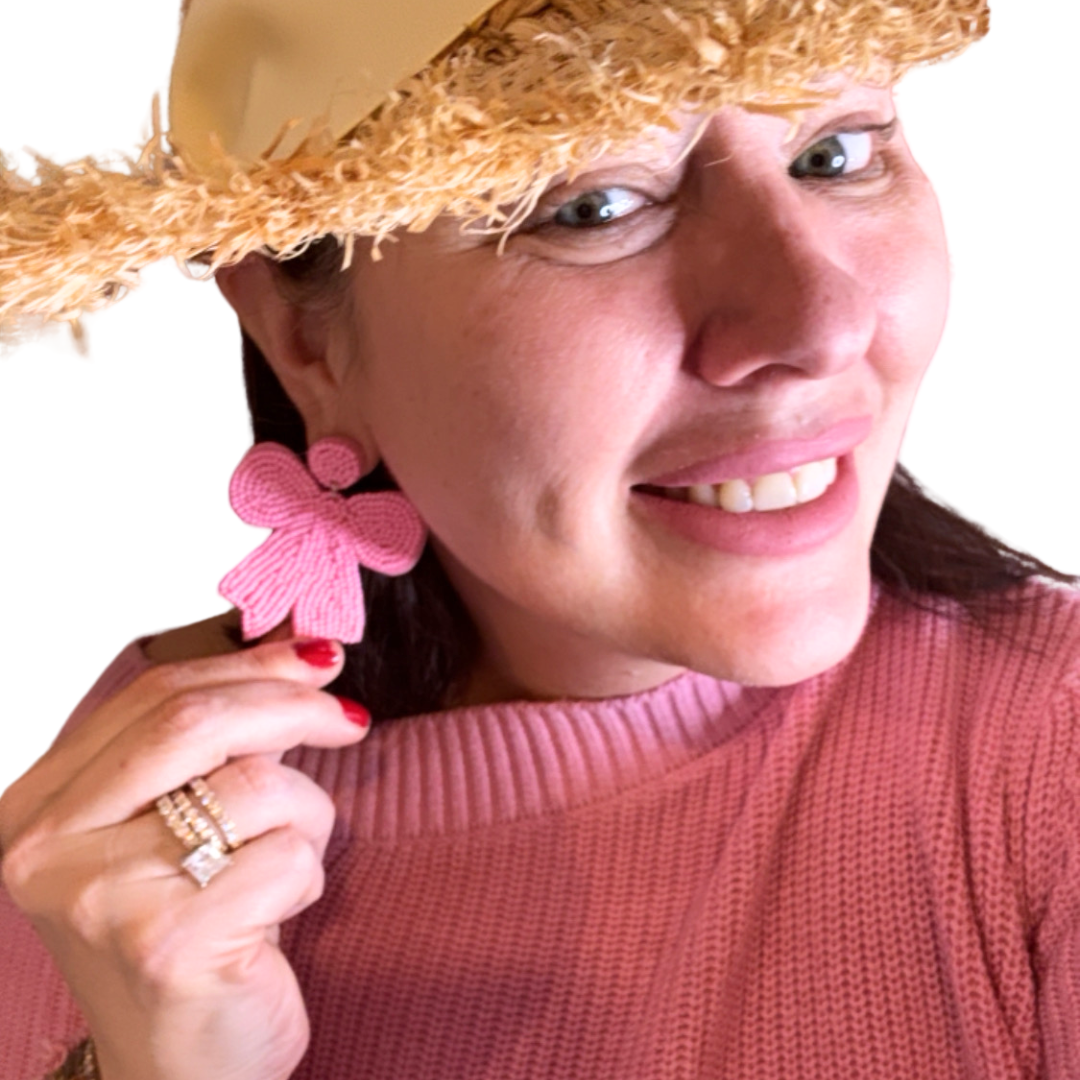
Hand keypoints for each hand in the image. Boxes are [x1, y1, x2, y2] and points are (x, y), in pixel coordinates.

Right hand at [0, 638, 369, 1079]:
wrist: (185, 1068)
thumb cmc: (194, 931)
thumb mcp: (181, 823)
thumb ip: (215, 742)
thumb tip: (305, 650)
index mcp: (44, 805)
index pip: (153, 695)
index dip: (249, 665)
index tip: (320, 657)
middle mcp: (48, 849)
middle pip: (194, 724)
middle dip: (294, 708)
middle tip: (351, 721)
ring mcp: (101, 898)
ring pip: (257, 787)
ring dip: (305, 819)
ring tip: (279, 871)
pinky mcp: (167, 944)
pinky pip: (287, 859)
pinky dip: (305, 881)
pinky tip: (269, 922)